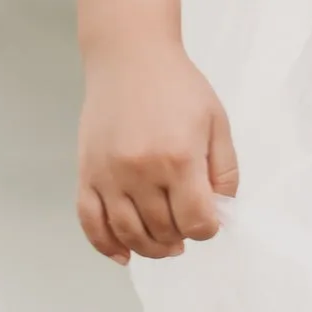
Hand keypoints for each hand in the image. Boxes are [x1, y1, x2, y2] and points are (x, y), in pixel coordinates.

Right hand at [76, 39, 238, 260]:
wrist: (129, 57)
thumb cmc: (178, 87)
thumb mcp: (216, 124)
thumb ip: (224, 172)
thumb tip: (220, 214)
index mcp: (179, 158)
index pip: (196, 221)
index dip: (207, 230)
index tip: (207, 220)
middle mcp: (141, 170)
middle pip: (163, 231)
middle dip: (180, 236)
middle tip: (185, 228)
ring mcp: (109, 174)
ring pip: (128, 233)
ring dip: (150, 248)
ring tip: (163, 243)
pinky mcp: (86, 172)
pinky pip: (90, 221)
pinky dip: (105, 245)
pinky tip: (123, 254)